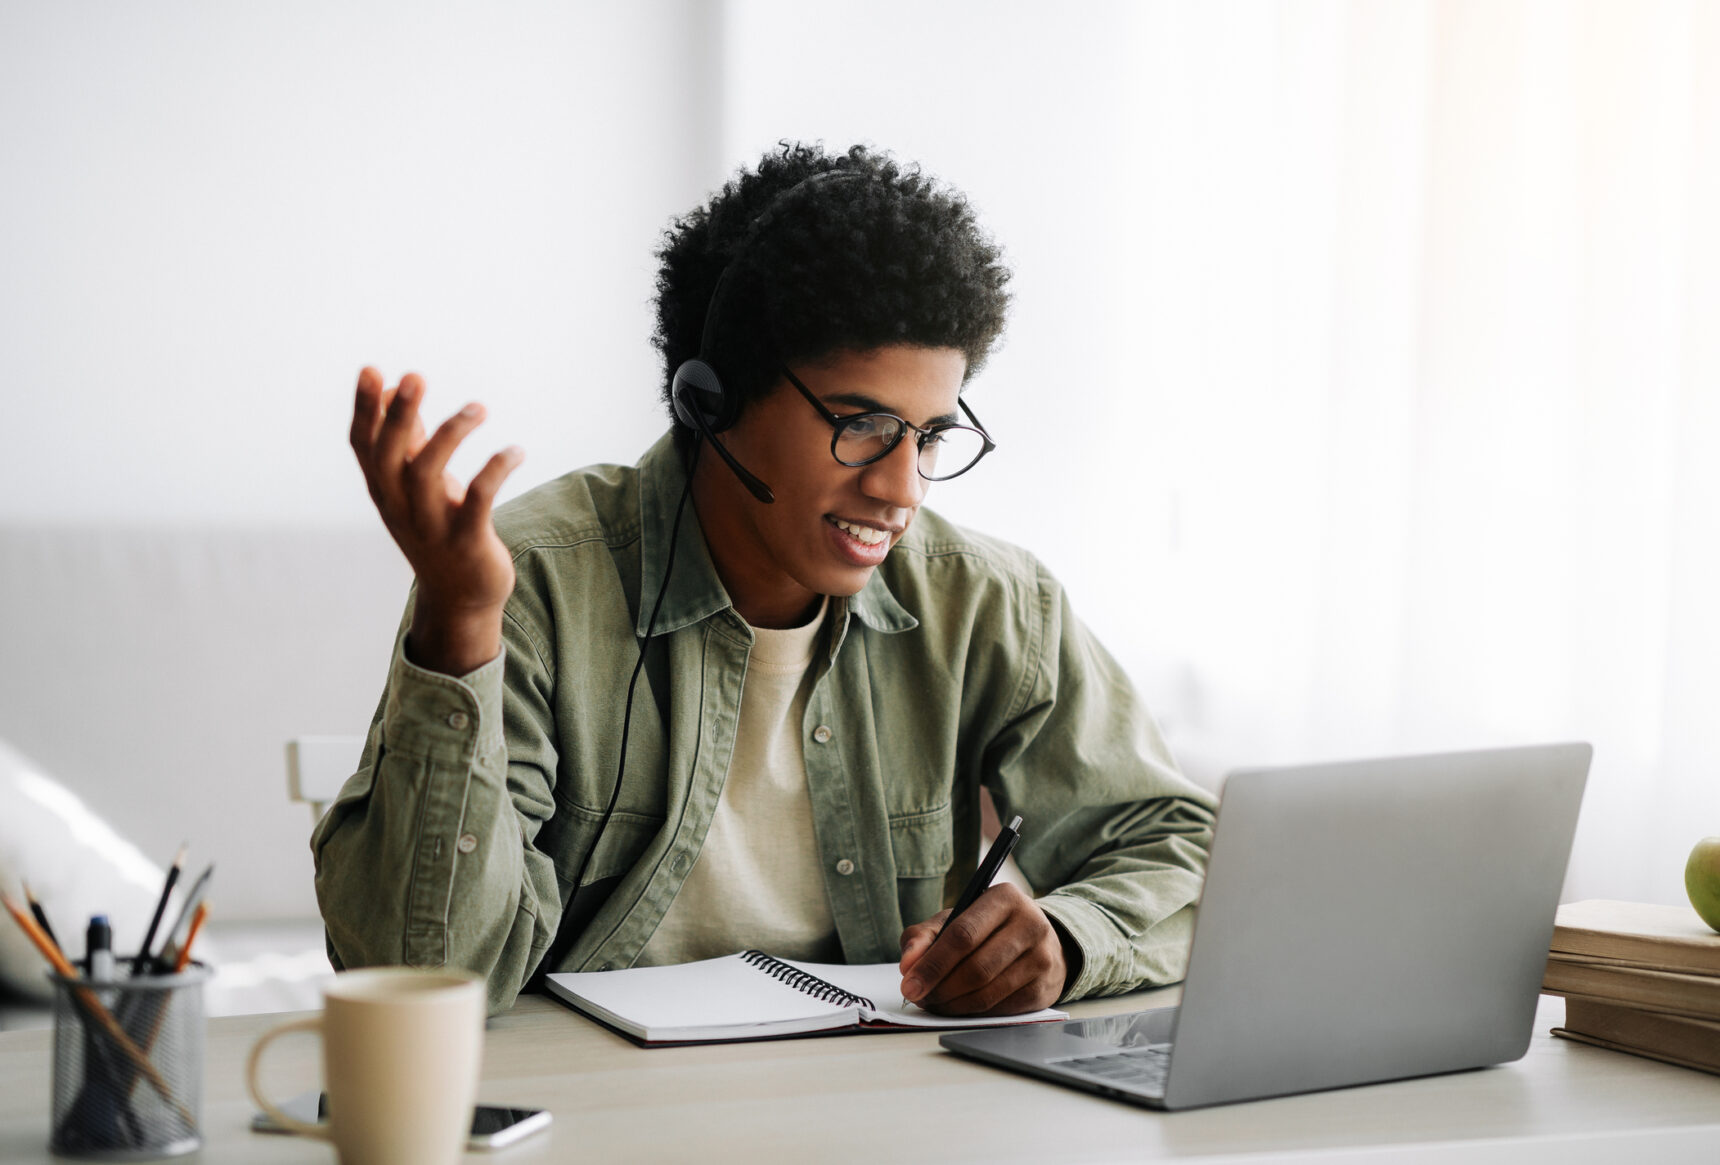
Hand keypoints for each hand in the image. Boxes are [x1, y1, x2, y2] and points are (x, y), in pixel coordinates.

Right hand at [349, 367, 524, 674]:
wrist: (461, 598)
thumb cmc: (438, 530)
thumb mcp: (417, 486)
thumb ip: (408, 441)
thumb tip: (393, 392)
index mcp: (385, 490)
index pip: (363, 445)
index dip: (364, 408)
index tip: (371, 369)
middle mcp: (400, 506)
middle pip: (389, 455)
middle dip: (401, 415)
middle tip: (415, 376)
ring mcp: (431, 525)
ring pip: (428, 473)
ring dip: (451, 434)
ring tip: (479, 408)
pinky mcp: (467, 540)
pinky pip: (478, 501)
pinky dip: (495, 471)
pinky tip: (516, 451)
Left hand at [897, 883, 1068, 1015]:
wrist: (1042, 943)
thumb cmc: (989, 929)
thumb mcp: (957, 918)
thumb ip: (925, 935)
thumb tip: (908, 964)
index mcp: (1004, 898)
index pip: (963, 935)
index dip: (932, 963)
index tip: (908, 984)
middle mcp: (1030, 925)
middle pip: (975, 968)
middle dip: (940, 988)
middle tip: (918, 997)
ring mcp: (1041, 959)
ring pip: (987, 993)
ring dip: (952, 1004)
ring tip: (933, 1002)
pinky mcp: (1043, 989)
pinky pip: (999, 1009)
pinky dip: (971, 1012)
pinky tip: (957, 1006)